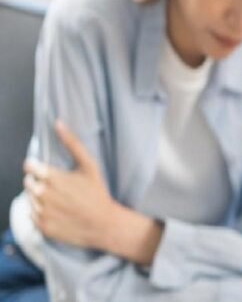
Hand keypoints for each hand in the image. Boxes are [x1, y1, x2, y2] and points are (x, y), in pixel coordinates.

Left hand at [23, 120, 116, 249]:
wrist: (104, 224)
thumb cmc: (98, 192)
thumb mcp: (89, 165)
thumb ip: (71, 143)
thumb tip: (57, 123)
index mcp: (52, 177)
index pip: (29, 167)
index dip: (37, 168)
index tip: (46, 171)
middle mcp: (42, 194)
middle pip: (28, 183)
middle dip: (40, 183)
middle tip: (59, 188)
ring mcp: (41, 212)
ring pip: (30, 199)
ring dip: (41, 198)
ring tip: (61, 200)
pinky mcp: (41, 226)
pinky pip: (32, 215)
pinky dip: (42, 213)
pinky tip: (59, 212)